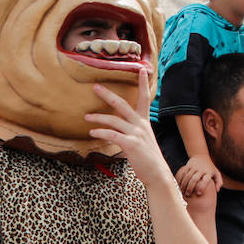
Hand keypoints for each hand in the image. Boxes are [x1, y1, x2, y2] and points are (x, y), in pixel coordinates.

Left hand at [83, 66, 169, 188]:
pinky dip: (101, 132)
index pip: (144, 98)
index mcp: (144, 122)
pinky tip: (92, 132)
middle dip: (108, 94)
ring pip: (114, 120)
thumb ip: (132, 131)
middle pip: (122, 104)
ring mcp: (136, 134)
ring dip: (98, 117)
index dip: (142, 83)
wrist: (157, 174)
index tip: (140, 69)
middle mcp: (141, 125)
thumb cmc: (147, 158)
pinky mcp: (131, 144)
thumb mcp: (142, 140)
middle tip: (95, 87)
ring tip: (86, 116)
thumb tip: (117, 128)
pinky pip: (113, 135)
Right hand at [175, 155, 221, 198]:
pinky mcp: (188, 166)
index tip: (199, 194)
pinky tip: (178, 185)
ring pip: (187, 176)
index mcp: (208, 172)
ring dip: (184, 184)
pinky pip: (183, 173)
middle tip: (188, 194)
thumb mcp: (216, 173)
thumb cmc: (209, 168)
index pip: (206, 180)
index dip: (202, 187)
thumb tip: (217, 190)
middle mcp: (201, 169)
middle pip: (194, 179)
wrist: (201, 156)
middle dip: (191, 187)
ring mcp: (193, 167)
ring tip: (182, 191)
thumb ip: (219, 182)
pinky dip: (180, 179)